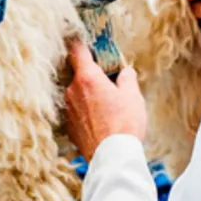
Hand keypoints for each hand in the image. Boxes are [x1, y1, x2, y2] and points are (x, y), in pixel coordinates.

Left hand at [64, 40, 146, 161]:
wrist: (112, 157)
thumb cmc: (124, 124)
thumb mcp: (133, 95)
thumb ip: (127, 77)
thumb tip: (124, 72)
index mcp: (87, 78)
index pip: (76, 50)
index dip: (82, 44)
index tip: (88, 43)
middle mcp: (72, 91)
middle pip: (77, 73)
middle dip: (91, 75)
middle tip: (108, 81)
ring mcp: (68, 109)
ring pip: (76, 93)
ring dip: (88, 95)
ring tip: (107, 106)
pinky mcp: (68, 126)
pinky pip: (76, 110)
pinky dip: (85, 111)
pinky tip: (100, 120)